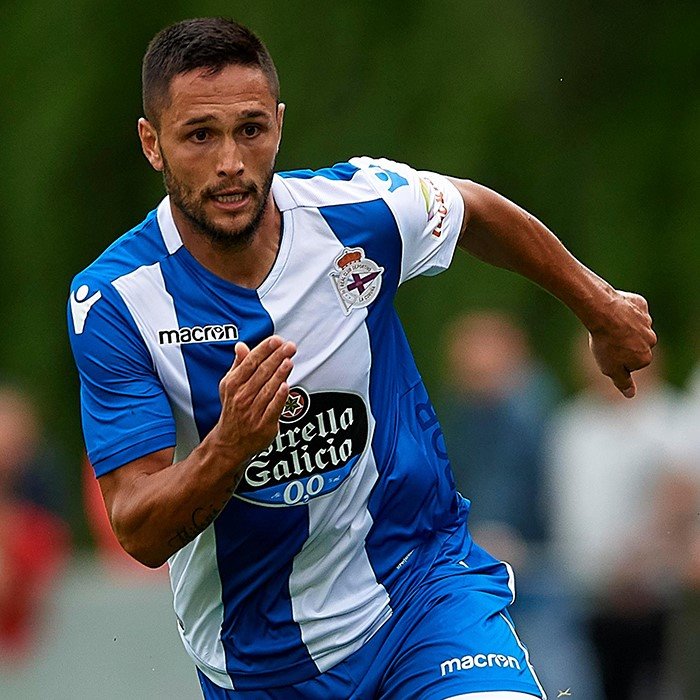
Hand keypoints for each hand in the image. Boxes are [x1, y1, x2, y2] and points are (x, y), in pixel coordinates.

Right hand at [214, 335, 295, 459]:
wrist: (229, 442)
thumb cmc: (232, 410)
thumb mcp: (229, 386)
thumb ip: (238, 365)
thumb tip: (241, 345)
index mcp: (233, 384)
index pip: (250, 362)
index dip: (264, 350)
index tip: (276, 340)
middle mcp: (242, 396)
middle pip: (262, 373)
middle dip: (277, 357)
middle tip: (289, 346)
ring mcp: (252, 411)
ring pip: (268, 388)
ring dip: (280, 374)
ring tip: (289, 361)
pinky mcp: (263, 424)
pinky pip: (273, 408)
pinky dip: (279, 397)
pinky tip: (286, 386)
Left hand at [588, 291, 655, 397]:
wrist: (603, 312)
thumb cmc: (605, 342)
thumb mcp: (610, 368)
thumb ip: (622, 382)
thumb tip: (631, 395)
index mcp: (645, 357)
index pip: (630, 363)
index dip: (615, 359)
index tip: (607, 353)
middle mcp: (651, 340)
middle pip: (634, 345)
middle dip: (621, 344)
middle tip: (606, 340)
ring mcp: (647, 321)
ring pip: (633, 327)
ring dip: (621, 327)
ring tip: (607, 325)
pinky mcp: (640, 304)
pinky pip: (632, 309)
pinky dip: (623, 311)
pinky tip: (614, 311)